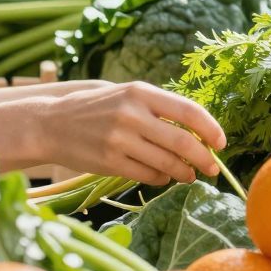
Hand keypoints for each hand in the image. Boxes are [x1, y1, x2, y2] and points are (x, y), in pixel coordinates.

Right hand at [31, 82, 226, 186]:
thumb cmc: (96, 108)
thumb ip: (159, 108)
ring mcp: (119, 139)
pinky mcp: (109, 162)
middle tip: (212, 169)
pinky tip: (165, 177)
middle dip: (204, 158)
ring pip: (167, 163)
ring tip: (190, 175)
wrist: (49, 123)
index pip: (189, 111)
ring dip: (185, 172)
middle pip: (183, 142)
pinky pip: (148, 175)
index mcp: (140, 92)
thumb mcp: (127, 95)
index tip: (221, 143)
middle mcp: (131, 114)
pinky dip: (162, 178)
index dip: (211, 129)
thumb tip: (201, 129)